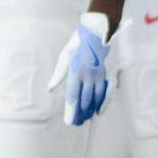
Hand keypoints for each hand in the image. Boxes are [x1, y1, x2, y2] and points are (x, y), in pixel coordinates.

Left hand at [47, 12, 115, 126]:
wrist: (97, 34)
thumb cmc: (77, 46)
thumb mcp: (64, 58)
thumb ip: (58, 75)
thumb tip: (50, 89)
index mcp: (75, 71)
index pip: (73, 96)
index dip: (71, 110)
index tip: (69, 120)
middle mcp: (88, 75)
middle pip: (84, 99)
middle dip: (80, 113)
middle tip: (76, 123)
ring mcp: (99, 75)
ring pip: (95, 97)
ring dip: (90, 110)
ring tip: (85, 119)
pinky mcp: (106, 74)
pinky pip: (106, 92)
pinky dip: (103, 103)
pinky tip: (99, 112)